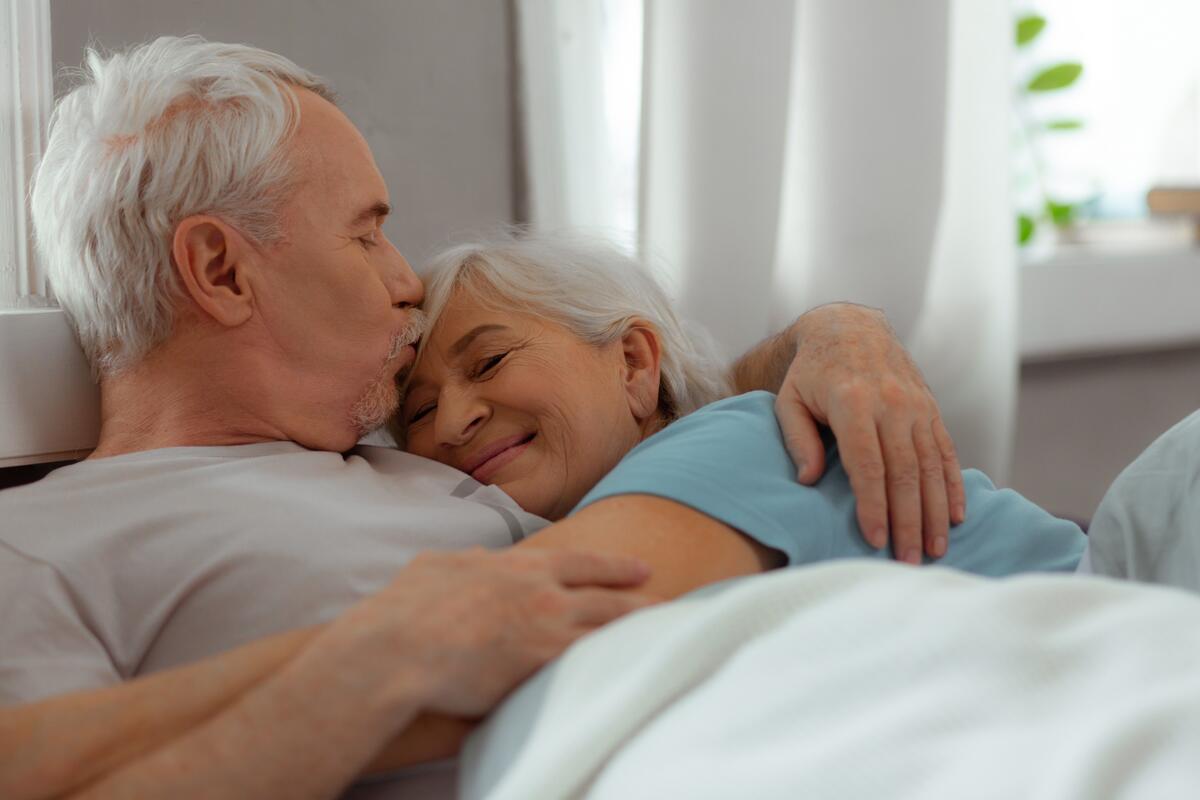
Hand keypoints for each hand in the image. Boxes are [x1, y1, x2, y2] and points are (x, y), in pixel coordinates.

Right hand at [332, 548, 654, 717]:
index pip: (580, 561)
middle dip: (639, 597)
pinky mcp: (541, 662)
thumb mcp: (437, 567)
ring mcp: (545, 626)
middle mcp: (540, 591)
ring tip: (665, 633)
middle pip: (604, 594)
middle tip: (668, 598)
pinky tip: (635, 666)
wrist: (399, 647)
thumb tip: (478, 559)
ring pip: (606, 626)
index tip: (639, 567)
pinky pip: (591, 661)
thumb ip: (467, 561)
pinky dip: (617, 661)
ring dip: (637, 629)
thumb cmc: (406, 609)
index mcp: (517, 566)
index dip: (613, 566)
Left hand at [775, 303, 964, 563]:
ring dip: (934, 512)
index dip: (873, 505)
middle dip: (908, 521)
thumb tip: (809, 480)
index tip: (875, 539)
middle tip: (907, 561)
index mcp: (853, 402)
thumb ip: (797, 439)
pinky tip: (955, 516)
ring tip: (934, 550)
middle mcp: (892, 404)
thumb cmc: (811, 372)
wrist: (850, 328)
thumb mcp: (789, 399)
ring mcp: (916, 405)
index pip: (867, 464)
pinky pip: (945, 451)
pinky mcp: (930, 408)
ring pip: (931, 466)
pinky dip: (952, 485)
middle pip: (905, 472)